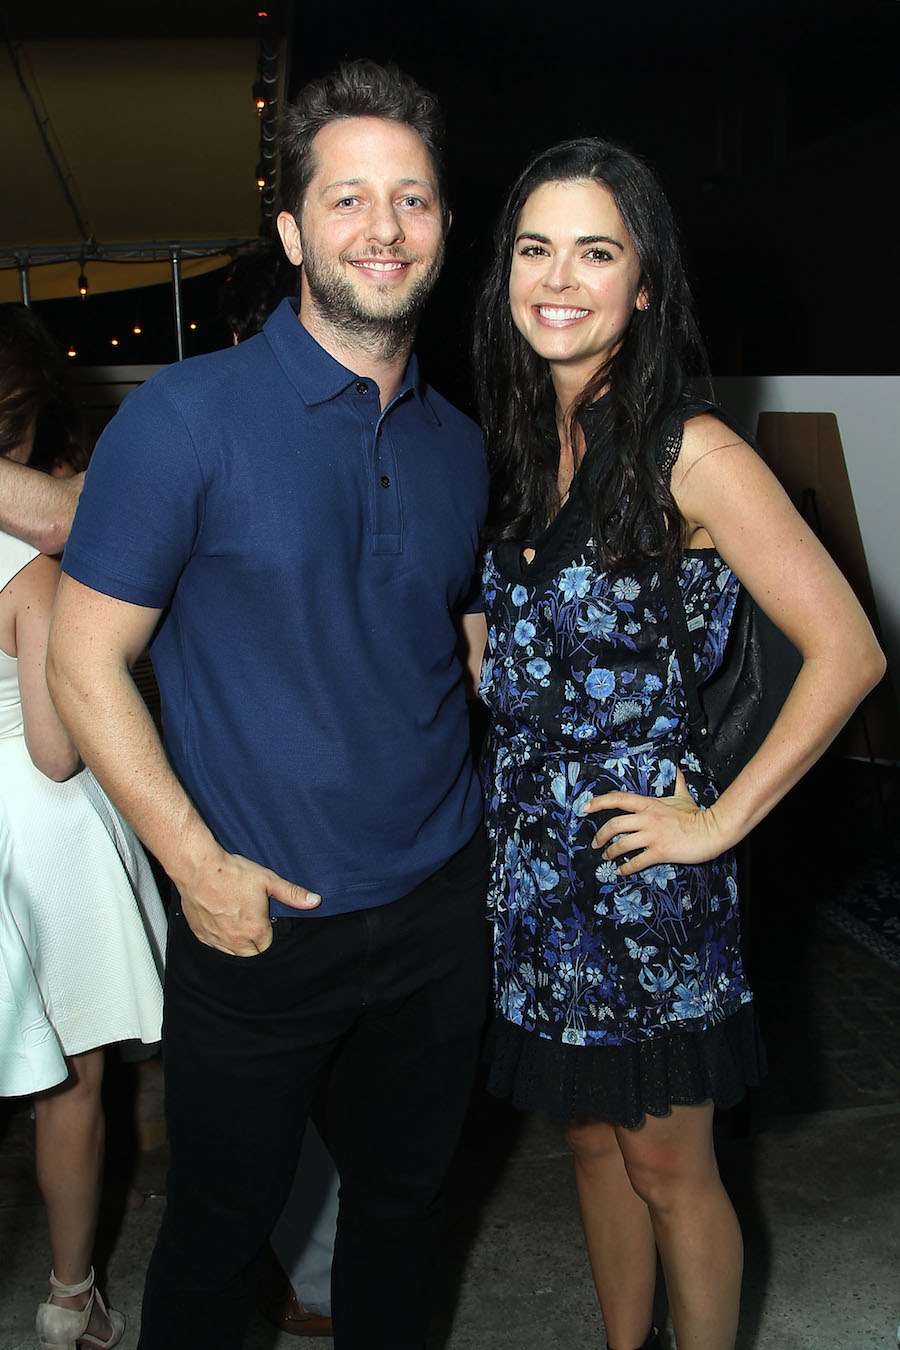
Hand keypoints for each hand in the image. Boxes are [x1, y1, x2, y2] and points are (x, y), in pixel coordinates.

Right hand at [178, 846, 320, 955]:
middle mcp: (236, 940)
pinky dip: (220, 939)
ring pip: (232, 953)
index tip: (266, 921)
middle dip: (256, 943)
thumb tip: (315, 901)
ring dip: (238, 944)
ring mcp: (216, 939)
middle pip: (252, 954)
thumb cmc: (233, 873)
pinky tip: (222, 923)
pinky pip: (215, 946)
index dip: (269, 934)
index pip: (268, 946)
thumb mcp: (268, 880)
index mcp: (255, 930)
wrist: (198, 868)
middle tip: (253, 922)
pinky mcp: (201, 935)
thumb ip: (292, 894)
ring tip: (238, 922)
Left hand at [581, 768, 726, 875]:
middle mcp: (647, 818)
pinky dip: (626, 868)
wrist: (713, 830)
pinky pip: (637, 862)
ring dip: (610, 853)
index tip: (585, 808)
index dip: (599, 802)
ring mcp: (653, 836)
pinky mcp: (660, 851)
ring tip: (607, 857)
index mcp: (649, 804)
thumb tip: (677, 770)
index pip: (618, 799)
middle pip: (614, 825)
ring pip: (622, 845)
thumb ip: (677, 782)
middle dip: (600, 835)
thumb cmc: (698, 815)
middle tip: (595, 843)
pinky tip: (621, 871)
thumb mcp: (683, 796)